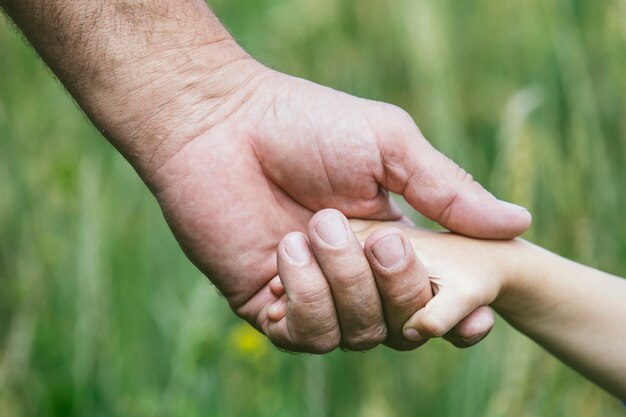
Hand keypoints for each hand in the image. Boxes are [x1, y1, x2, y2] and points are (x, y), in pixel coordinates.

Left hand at [149, 61, 530, 351]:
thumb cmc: (306, 124)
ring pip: (356, 335)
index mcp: (390, 239)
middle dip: (398, 288)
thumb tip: (519, 224)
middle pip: (402, 325)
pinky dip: (304, 298)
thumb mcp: (389, 145)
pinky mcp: (267, 305)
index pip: (434, 298)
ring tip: (316, 226)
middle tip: (381, 237)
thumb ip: (449, 190)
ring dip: (343, 284)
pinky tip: (284, 251)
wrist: (221, 124)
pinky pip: (303, 336)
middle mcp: (353, 275)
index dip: (459, 315)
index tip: (476, 317)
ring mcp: (311, 293)